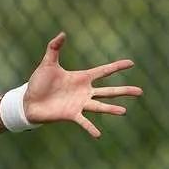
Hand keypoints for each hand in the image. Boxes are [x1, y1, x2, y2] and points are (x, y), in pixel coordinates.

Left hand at [24, 32, 142, 138]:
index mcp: (82, 77)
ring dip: (112, 109)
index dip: (117, 66)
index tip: (131, 63)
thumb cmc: (38, 82)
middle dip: (124, 91)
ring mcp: (79, 104)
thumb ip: (54, 47)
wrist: (28, 101)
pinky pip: (84, 122)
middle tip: (140, 92)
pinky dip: (90, 128)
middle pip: (109, 91)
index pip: (104, 71)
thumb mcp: (47, 63)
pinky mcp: (71, 115)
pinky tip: (98, 135)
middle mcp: (84, 91)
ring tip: (124, 111)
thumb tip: (62, 33)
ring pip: (100, 106)